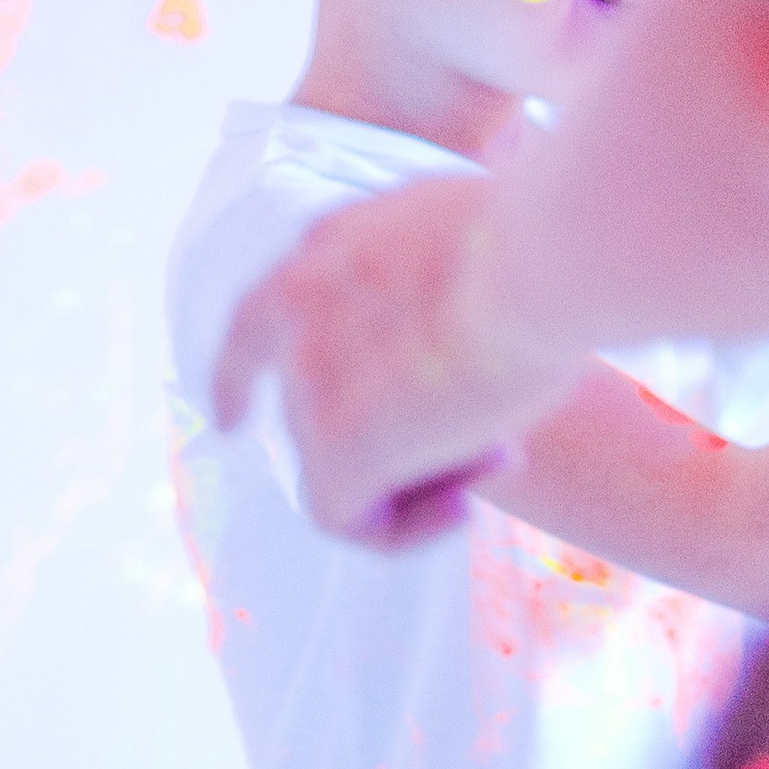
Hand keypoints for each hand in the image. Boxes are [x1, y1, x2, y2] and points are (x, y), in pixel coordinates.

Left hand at [210, 172, 560, 546]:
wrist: (540, 256)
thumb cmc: (535, 241)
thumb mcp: (460, 240)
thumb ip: (421, 285)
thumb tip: (443, 334)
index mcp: (324, 248)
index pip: (256, 321)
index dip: (237, 377)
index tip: (229, 420)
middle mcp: (299, 310)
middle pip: (322, 407)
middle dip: (406, 432)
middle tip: (500, 440)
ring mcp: (309, 378)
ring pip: (342, 463)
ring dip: (422, 471)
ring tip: (504, 449)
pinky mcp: (339, 444)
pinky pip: (346, 519)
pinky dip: (400, 528)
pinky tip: (462, 509)